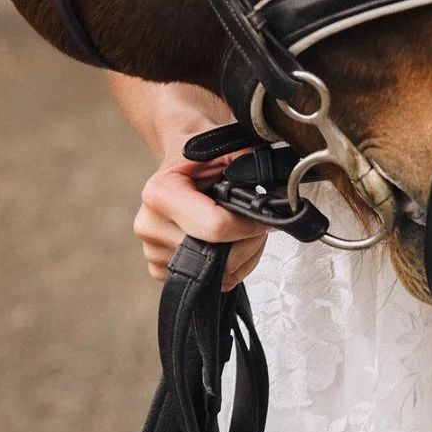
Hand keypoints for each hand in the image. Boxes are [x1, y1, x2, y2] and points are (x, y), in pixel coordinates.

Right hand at [133, 147, 268, 291]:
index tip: (265, 218)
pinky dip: (226, 270)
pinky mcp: (158, 270)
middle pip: (217, 257)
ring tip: (242, 230)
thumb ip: (251, 165)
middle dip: (249, 243)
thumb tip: (281, 194)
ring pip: (216, 275)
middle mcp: (150, 224)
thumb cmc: (201, 154)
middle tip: (258, 225)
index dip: (249, 226)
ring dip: (242, 257)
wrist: (179, 160)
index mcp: (161, 192)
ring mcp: (151, 251)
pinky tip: (226, 245)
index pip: (215, 228)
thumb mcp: (226, 146)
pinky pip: (205, 284)